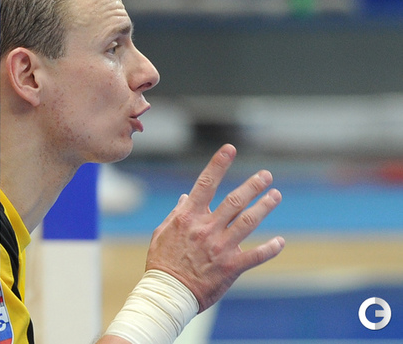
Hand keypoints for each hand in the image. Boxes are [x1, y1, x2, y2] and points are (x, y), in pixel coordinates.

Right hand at [145, 143, 284, 312]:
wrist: (168, 292)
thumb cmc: (162, 261)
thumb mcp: (163, 232)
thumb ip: (177, 213)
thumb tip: (185, 198)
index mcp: (189, 217)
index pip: (205, 183)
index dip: (218, 164)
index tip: (230, 149)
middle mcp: (207, 228)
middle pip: (235, 201)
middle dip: (253, 185)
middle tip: (266, 175)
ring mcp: (220, 247)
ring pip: (248, 222)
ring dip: (264, 207)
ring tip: (276, 195)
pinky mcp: (231, 267)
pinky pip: (255, 255)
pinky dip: (270, 248)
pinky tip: (280, 242)